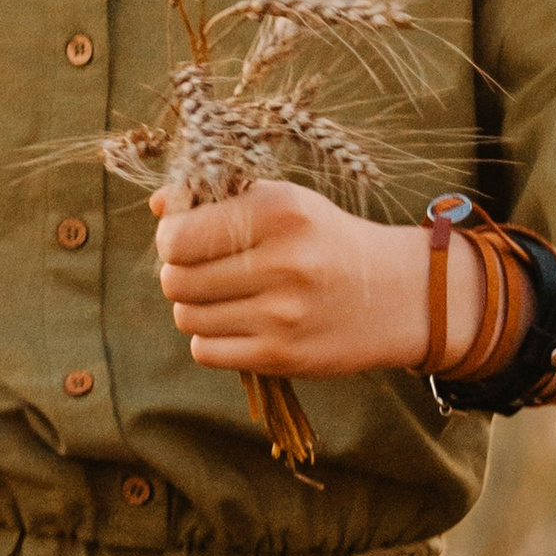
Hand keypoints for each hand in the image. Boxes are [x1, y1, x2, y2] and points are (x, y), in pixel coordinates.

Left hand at [153, 180, 461, 377]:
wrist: (399, 294)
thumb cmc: (326, 240)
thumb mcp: (284, 203)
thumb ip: (218, 198)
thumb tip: (157, 205)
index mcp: (279, 212)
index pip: (177, 237)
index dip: (171, 239)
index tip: (187, 239)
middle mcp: (282, 262)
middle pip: (176, 279)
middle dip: (179, 274)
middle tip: (205, 270)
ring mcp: (283, 314)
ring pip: (186, 316)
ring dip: (194, 306)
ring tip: (225, 295)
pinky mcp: (283, 356)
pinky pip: (205, 351)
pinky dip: (210, 338)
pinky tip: (236, 323)